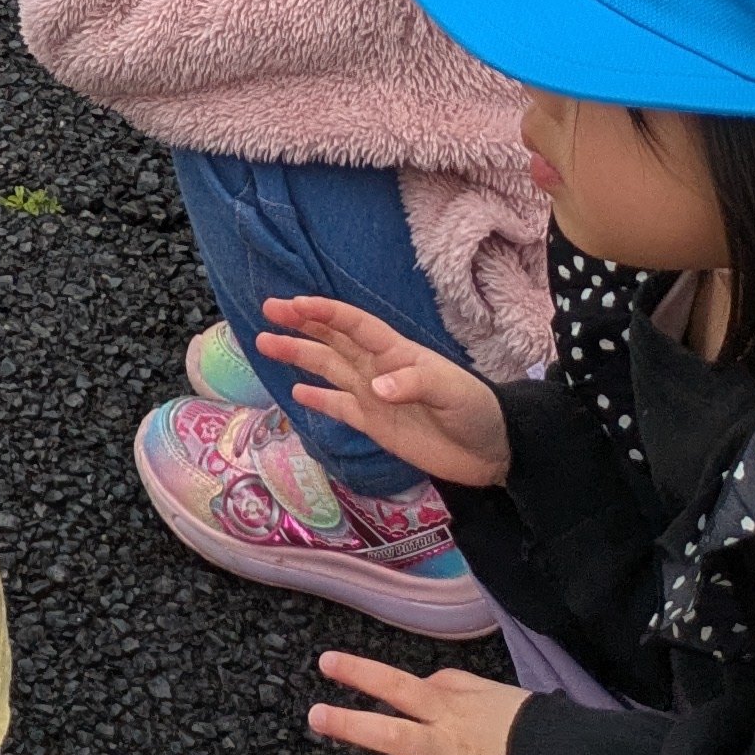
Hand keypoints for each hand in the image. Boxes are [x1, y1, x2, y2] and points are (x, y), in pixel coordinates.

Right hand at [258, 293, 513, 489]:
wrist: (489, 451)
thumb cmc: (474, 410)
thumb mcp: (450, 390)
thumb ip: (412, 383)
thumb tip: (374, 387)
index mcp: (395, 351)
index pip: (353, 324)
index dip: (325, 312)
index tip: (294, 304)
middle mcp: (376, 368)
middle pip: (332, 340)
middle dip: (301, 324)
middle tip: (268, 310)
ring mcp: (372, 395)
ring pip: (327, 368)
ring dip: (298, 355)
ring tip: (264, 342)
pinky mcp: (373, 424)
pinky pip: (338, 406)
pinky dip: (317, 399)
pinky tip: (296, 392)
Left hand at [309, 651, 529, 754]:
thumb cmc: (531, 727)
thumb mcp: (490, 693)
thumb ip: (450, 686)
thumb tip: (420, 682)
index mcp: (452, 715)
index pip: (400, 686)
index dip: (363, 673)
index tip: (327, 662)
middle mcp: (451, 751)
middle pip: (397, 736)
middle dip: (354, 726)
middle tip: (316, 717)